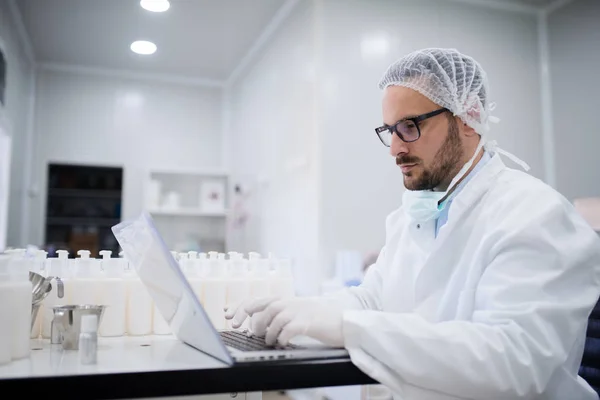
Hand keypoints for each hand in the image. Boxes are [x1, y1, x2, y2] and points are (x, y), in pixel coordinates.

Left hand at [226, 297, 344, 346]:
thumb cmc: (319, 320)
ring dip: (266, 330)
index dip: (240, 306)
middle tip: (239, 327)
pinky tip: (282, 342)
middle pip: (262, 305)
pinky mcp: (308, 322)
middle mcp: (291, 302)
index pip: (258, 300)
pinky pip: (288, 328)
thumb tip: (255, 326)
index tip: (226, 314)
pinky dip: (281, 337)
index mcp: (286, 300)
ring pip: (273, 316)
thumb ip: (277, 316)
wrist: (345, 320)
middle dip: (246, 316)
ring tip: (268, 340)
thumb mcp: (296, 313)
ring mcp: (300, 311)